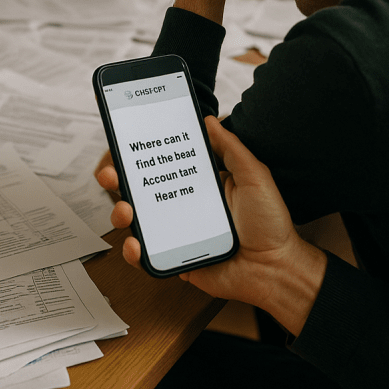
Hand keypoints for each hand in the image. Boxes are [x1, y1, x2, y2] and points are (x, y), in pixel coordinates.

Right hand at [98, 117, 326, 335]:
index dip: (136, 157)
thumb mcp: (253, 176)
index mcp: (197, 184)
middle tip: (111, 176)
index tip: (122, 147)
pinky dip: (133, 252)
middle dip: (116, 180)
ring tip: (126, 211)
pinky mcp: (174, 260)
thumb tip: (209, 120)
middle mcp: (182, 206)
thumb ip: (230, 148)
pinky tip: (135, 244)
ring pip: (136, 222)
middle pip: (138, 191)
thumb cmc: (270, 223)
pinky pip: (146, 256)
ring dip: (120, 213)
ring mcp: (175, 234)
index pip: (159, 165)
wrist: (276, 268)